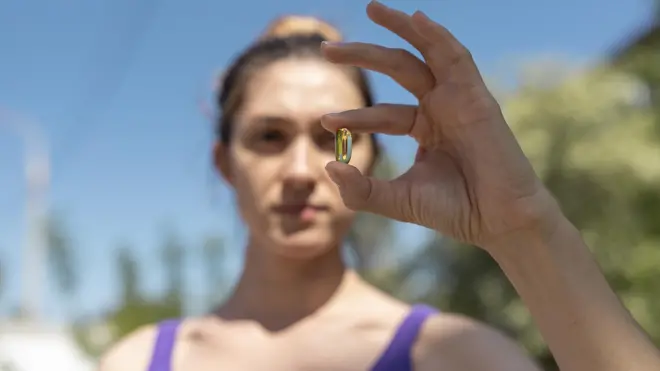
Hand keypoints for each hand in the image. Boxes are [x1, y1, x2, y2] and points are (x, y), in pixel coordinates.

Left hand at [321, 1, 560, 248]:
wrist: (499, 221)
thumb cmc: (454, 210)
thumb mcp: (398, 199)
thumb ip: (362, 190)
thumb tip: (327, 166)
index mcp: (424, 129)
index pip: (382, 114)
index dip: (354, 117)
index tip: (323, 120)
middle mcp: (440, 108)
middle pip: (398, 69)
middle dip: (363, 55)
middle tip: (325, 48)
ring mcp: (458, 99)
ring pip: (425, 53)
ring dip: (401, 27)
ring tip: (372, 8)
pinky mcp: (476, 97)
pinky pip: (455, 59)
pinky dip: (438, 37)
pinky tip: (415, 19)